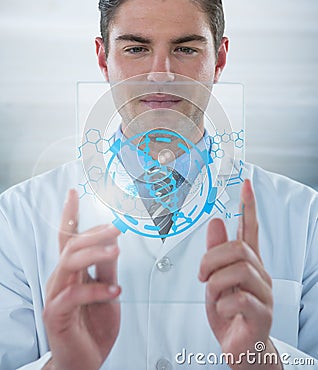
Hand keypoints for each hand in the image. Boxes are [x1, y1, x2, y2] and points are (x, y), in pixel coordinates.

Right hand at [43, 189, 120, 369]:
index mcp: (72, 271)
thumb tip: (115, 243)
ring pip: (70, 262)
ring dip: (95, 253)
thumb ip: (108, 268)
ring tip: (116, 251)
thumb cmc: (93, 327)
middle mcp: (61, 278)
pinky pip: (73, 295)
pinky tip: (114, 291)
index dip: (69, 214)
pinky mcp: (56, 314)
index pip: (68, 237)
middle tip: (118, 227)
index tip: (73, 192)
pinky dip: (95, 289)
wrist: (84, 362)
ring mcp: (57, 295)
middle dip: (95, 232)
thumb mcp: (108, 292)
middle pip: (72, 245)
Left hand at [199, 180, 281, 368]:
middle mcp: (260, 275)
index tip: (246, 184)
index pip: (250, 228)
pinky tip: (222, 311)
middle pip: (239, 248)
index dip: (249, 206)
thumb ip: (216, 253)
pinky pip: (237, 298)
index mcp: (248, 264)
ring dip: (215, 282)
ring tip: (212, 295)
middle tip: (202, 275)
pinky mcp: (262, 315)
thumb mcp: (215, 280)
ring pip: (238, 270)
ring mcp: (264, 294)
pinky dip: (220, 304)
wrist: (241, 351)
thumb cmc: (229, 314)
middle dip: (212, 258)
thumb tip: (216, 222)